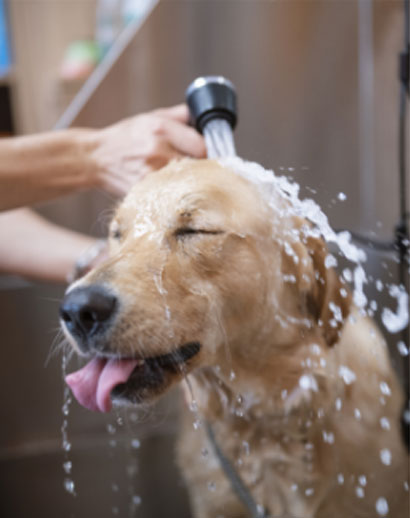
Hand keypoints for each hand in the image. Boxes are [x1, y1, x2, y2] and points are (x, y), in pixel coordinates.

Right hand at [89, 104, 205, 195]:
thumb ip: (180, 116)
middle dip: (201, 169)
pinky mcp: (145, 191)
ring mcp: (151, 174)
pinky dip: (174, 193)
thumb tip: (203, 116)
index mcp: (161, 129)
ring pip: (186, 183)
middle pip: (198, 167)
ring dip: (189, 183)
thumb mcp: (151, 117)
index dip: (208, 152)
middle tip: (197, 169)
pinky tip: (170, 189)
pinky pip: (171, 194)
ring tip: (183, 178)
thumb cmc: (126, 137)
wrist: (96, 158)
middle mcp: (157, 151)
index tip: (206, 155)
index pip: (203, 146)